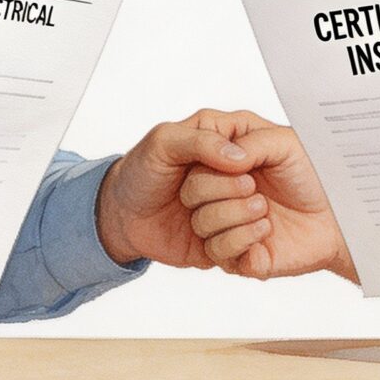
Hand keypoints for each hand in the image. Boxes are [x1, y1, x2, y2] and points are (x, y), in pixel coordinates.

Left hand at [95, 109, 276, 266]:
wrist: (123, 217)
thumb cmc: (140, 172)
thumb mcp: (163, 142)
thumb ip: (202, 141)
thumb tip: (241, 157)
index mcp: (227, 137)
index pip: (255, 146)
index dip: (237, 163)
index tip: (215, 171)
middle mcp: (238, 170)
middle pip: (251, 183)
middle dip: (220, 191)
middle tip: (187, 194)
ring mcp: (238, 203)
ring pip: (253, 214)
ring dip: (219, 217)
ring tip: (191, 214)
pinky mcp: (234, 234)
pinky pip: (246, 242)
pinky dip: (228, 242)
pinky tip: (204, 237)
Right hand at [180, 123, 352, 280]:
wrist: (337, 218)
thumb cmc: (313, 177)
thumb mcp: (284, 143)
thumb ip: (250, 140)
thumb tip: (223, 156)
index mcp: (225, 162)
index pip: (193, 156)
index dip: (210, 157)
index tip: (242, 162)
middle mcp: (220, 193)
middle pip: (191, 191)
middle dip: (222, 187)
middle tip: (252, 185)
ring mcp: (225, 226)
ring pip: (201, 222)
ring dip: (236, 212)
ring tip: (263, 207)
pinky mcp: (235, 255)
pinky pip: (218, 249)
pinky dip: (243, 236)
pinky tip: (265, 228)